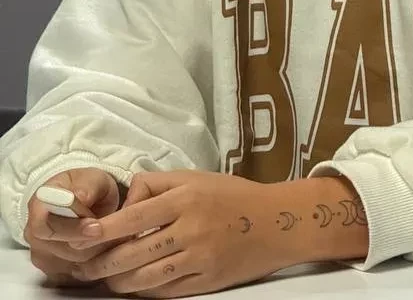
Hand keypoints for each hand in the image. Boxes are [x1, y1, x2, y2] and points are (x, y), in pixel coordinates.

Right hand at [25, 167, 127, 284]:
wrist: (82, 200)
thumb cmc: (86, 187)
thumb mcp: (91, 178)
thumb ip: (87, 187)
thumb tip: (80, 197)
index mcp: (38, 204)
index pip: (45, 225)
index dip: (71, 228)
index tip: (96, 226)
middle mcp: (33, 232)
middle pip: (60, 248)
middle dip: (90, 241)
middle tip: (113, 233)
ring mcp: (41, 253)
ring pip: (71, 263)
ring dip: (96, 251)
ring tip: (114, 237)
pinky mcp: (52, 269)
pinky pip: (76, 273)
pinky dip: (94, 262)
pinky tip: (104, 246)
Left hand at [73, 169, 295, 296]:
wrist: (276, 222)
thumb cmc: (232, 195)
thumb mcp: (196, 178)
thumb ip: (158, 184)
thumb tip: (124, 202)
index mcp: (187, 198)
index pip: (135, 217)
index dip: (105, 230)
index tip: (83, 237)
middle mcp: (191, 229)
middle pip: (135, 253)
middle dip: (103, 265)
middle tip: (85, 269)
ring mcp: (199, 259)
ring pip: (146, 278)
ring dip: (119, 283)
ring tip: (106, 281)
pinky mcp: (207, 282)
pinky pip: (166, 293)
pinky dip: (144, 292)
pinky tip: (134, 288)